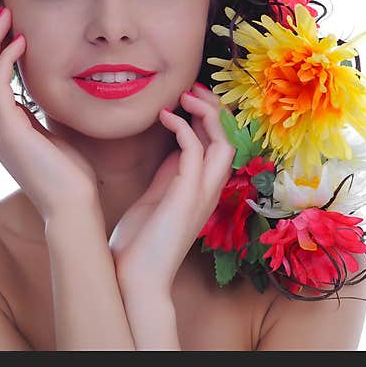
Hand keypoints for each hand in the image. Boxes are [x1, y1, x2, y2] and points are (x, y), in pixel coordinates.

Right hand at [0, 5, 99, 221]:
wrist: (72, 207)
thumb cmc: (68, 175)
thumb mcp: (49, 136)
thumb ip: (38, 115)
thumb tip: (41, 95)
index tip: (6, 24)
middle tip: (1, 10)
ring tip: (7, 16)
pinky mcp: (9, 133)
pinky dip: (5, 60)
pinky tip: (21, 42)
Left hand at [109, 83, 235, 292]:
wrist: (134, 277)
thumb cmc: (140, 242)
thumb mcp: (157, 195)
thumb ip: (170, 172)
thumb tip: (172, 144)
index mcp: (205, 190)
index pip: (222, 144)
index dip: (211, 116)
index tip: (189, 96)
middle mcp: (211, 191)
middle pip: (231, 138)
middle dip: (215, 108)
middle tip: (191, 88)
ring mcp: (202, 194)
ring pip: (223, 142)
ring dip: (206, 113)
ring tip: (184, 95)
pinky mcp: (186, 196)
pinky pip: (195, 151)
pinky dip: (182, 127)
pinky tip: (164, 116)